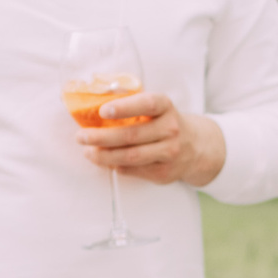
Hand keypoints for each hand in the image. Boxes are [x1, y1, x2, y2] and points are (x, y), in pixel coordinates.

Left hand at [78, 91, 226, 186]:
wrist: (196, 147)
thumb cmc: (166, 123)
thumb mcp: (158, 108)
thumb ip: (133, 105)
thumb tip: (94, 108)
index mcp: (166, 107)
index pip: (146, 104)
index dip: (124, 107)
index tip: (103, 111)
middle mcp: (171, 129)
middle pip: (132, 135)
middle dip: (101, 137)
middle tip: (81, 136)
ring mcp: (169, 153)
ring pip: (130, 157)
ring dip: (104, 156)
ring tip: (88, 152)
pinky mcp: (164, 173)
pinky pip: (133, 170)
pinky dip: (115, 166)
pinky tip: (105, 161)